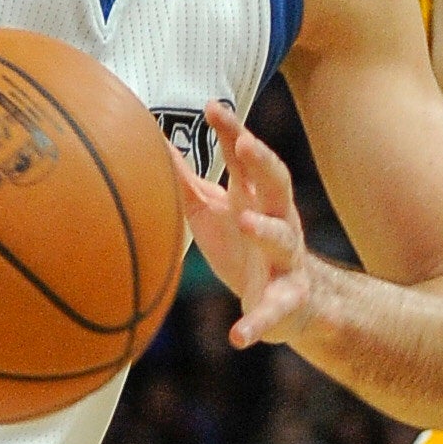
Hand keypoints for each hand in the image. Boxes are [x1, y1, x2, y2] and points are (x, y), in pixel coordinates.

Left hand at [180, 104, 317, 349]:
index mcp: (255, 198)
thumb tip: (150, 145)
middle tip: (245, 144)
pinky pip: (272, 312)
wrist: (292, 303)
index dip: (233, 131)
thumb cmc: (244, 248)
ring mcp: (286, 261)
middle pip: (277, 184)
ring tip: (247, 223)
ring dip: (266, 230)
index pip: (246, 158)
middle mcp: (278, 221)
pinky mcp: (285, 301)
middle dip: (263, 162)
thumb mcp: (212, 212)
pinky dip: (255, 323)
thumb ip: (185, 182)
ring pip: (282, 240)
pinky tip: (237, 337)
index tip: (213, 105)